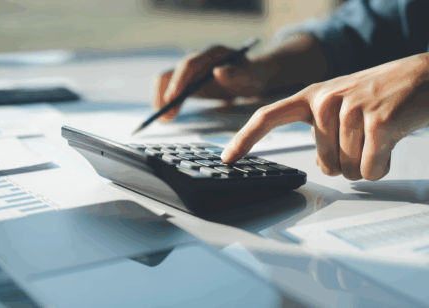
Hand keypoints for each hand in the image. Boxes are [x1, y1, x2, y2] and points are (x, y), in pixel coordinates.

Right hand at [152, 45, 266, 121]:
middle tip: (165, 116)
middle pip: (172, 73)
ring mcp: (189, 70)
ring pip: (166, 81)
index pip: (189, 64)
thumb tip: (218, 72)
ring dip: (161, 99)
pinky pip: (169, 90)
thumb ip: (237, 75)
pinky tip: (167, 117)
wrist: (249, 76)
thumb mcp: (250, 77)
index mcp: (212, 53)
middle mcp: (197, 58)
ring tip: (164, 120)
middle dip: (165, 95)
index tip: (172, 98)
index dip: (179, 80)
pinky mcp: (186, 81)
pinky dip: (165, 103)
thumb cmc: (251, 77)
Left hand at [221, 54, 428, 180]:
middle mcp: (326, 100)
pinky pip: (370, 170)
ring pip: (348, 169)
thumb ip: (322, 132)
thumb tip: (319, 164)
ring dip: (366, 162)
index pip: (267, 117)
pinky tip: (390, 143)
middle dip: (346, 162)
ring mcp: (351, 109)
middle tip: (365, 138)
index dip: (244, 139)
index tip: (227, 158)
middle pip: (323, 163)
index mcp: (312, 96)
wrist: (425, 77)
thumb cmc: (381, 94)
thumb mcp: (343, 107)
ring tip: (378, 136)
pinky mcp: (378, 122)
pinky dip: (382, 166)